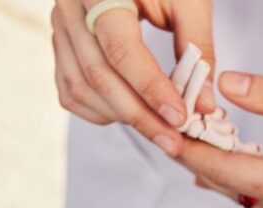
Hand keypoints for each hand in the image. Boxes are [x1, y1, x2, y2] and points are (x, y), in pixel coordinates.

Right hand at [51, 0, 211, 152]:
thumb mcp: (188, 0)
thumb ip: (197, 48)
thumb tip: (202, 105)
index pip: (120, 49)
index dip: (150, 88)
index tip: (179, 117)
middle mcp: (70, 7)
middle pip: (98, 75)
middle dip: (138, 114)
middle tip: (172, 139)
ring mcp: (60, 28)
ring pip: (81, 88)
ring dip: (120, 116)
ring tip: (156, 127)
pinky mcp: (60, 46)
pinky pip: (71, 91)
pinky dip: (100, 111)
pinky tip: (129, 114)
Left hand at [181, 73, 262, 207]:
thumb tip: (230, 85)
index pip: (229, 173)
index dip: (192, 152)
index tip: (165, 134)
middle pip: (233, 190)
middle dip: (201, 161)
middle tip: (173, 131)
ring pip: (250, 198)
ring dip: (225, 172)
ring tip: (200, 140)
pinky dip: (250, 179)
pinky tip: (241, 156)